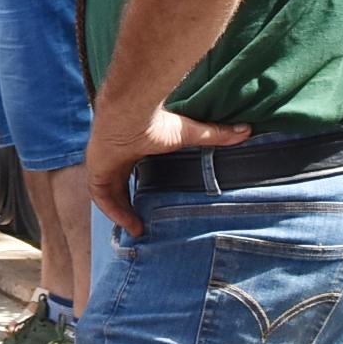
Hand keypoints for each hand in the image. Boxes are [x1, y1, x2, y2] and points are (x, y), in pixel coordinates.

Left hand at [86, 97, 251, 237]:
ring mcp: (102, 164)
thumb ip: (215, 134)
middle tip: (144, 225)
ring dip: (121, 212)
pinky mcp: (96, 171)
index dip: (138, 189)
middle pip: (119, 187)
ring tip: (138, 230)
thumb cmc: (157, 121)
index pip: (131, 172)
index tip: (151, 203)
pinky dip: (113, 211)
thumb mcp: (188, 134)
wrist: (130, 113)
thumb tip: (246, 130)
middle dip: (128, 205)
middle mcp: (114, 158)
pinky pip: (101, 198)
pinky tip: (128, 224)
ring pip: (108, 195)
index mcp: (131, 149)